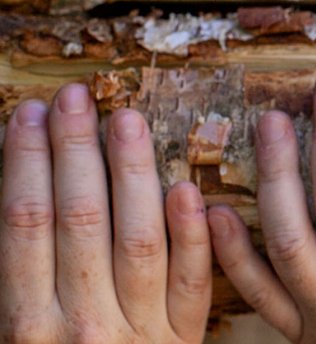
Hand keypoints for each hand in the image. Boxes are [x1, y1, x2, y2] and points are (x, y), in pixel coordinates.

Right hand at [0, 84, 211, 341]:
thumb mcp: (21, 337)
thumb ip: (21, 275)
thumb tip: (21, 205)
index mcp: (27, 329)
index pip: (25, 226)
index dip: (27, 164)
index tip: (29, 114)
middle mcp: (82, 329)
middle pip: (79, 222)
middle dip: (76, 152)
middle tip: (77, 98)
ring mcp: (139, 335)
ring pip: (139, 240)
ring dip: (133, 175)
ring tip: (127, 121)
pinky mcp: (183, 343)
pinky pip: (192, 285)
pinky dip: (192, 236)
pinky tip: (187, 190)